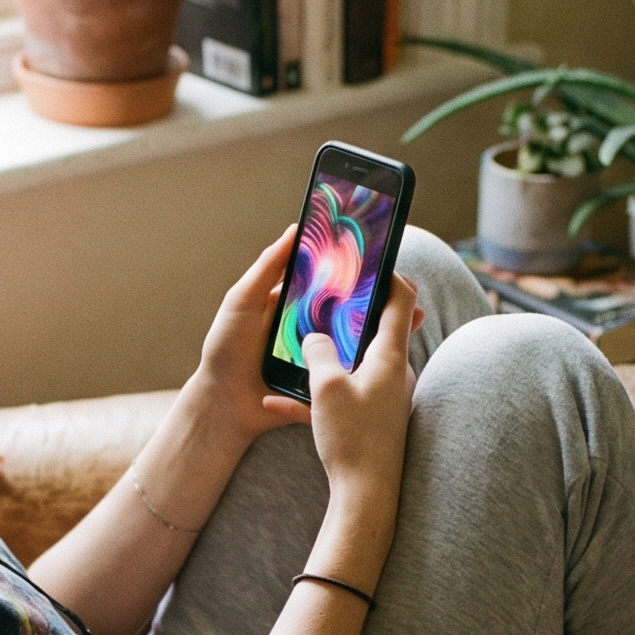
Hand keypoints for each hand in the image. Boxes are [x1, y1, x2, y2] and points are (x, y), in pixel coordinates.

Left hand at [189, 226, 423, 448]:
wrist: (222, 405)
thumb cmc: (225, 349)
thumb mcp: (242, 301)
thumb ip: (267, 268)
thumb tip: (295, 229)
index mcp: (294, 303)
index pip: (330, 281)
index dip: (354, 271)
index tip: (382, 259)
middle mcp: (309, 326)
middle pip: (350, 310)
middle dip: (380, 301)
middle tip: (410, 291)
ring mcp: (318, 355)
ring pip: (356, 340)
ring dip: (383, 332)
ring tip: (413, 319)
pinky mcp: (321, 381)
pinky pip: (348, 371)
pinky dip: (369, 365)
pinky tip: (393, 358)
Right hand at [302, 271, 418, 513]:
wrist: (366, 495)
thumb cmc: (352, 439)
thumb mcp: (325, 388)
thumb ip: (318, 353)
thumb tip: (313, 337)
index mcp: (389, 356)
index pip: (401, 301)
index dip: (388, 276)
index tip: (368, 264)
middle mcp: (396, 372)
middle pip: (382, 327)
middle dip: (354, 312)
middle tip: (327, 299)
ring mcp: (389, 395)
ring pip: (362, 359)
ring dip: (335, 351)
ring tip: (304, 346)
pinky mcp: (378, 416)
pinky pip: (351, 389)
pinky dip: (327, 386)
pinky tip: (287, 400)